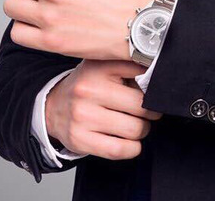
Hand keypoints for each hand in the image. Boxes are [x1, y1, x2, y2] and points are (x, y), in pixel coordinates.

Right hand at [45, 59, 163, 160]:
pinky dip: (132, 148)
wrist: (54, 105)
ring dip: (142, 130)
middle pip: (141, 105)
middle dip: (150, 111)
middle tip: (147, 110)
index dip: (154, 83)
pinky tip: (130, 141)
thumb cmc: (88, 85)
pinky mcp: (80, 139)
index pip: (142, 72)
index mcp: (100, 66)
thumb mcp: (106, 66)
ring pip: (135, 129)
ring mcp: (83, 115)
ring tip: (135, 123)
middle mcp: (89, 89)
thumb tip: (160, 75)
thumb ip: (131, 67)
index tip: (157, 87)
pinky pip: (119, 149)